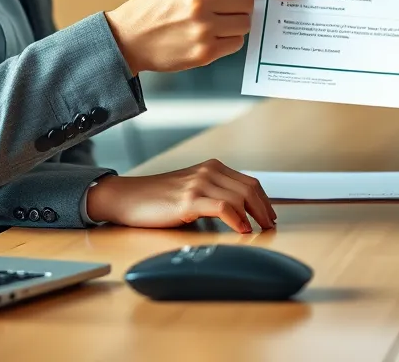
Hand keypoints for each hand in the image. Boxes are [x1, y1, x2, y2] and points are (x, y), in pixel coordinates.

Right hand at [85, 159, 275, 232]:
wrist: (128, 197)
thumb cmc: (158, 198)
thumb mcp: (191, 188)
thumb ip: (213, 192)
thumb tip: (240, 211)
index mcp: (211, 167)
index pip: (249, 181)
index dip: (264, 200)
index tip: (270, 216)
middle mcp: (208, 171)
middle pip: (249, 188)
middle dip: (265, 209)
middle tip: (270, 226)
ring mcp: (198, 184)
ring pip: (240, 197)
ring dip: (255, 216)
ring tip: (259, 231)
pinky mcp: (188, 200)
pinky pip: (223, 207)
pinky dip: (237, 219)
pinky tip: (241, 230)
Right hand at [104, 0, 300, 73]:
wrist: (128, 37)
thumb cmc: (156, 4)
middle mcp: (198, 1)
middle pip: (248, 1)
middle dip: (245, 5)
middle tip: (228, 8)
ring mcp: (202, 28)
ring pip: (245, 24)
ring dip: (237, 23)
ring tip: (213, 23)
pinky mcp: (203, 52)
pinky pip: (235, 43)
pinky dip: (228, 40)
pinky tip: (207, 37)